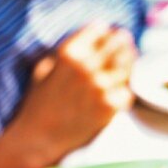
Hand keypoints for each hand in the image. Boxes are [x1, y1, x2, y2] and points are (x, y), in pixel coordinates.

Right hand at [17, 22, 136, 159]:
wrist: (39, 139)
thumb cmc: (38, 104)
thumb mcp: (43, 68)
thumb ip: (65, 52)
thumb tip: (88, 40)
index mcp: (69, 53)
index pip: (99, 28)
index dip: (103, 31)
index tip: (106, 34)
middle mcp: (87, 66)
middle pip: (118, 41)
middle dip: (121, 41)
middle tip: (123, 43)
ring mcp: (101, 86)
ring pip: (129, 63)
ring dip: (129, 62)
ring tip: (124, 64)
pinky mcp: (111, 106)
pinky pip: (128, 90)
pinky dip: (124, 89)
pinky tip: (116, 91)